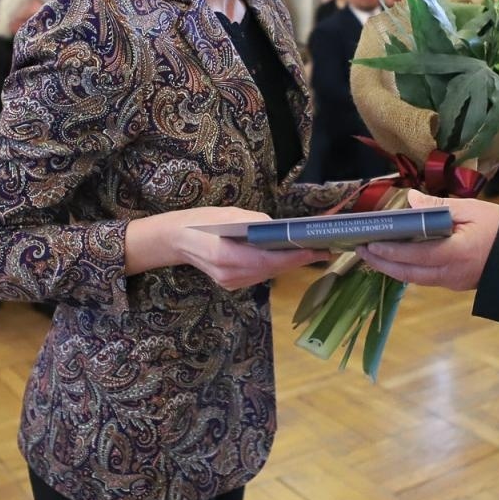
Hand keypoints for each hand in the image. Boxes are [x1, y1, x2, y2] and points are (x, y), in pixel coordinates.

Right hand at [126, 207, 328, 288]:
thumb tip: (279, 229)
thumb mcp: (229, 214)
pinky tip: (287, 257)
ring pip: (267, 274)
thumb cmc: (202, 221)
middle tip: (322, 250)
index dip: (294, 256)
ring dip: (289, 264)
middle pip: (272, 270)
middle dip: (298, 260)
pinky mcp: (231, 285)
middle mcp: (230, 275)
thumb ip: (254, 223)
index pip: (268, 259)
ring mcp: (230, 283)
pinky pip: (259, 276)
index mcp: (226, 256)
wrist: (175, 239)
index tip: (316, 250)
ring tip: (311, 252)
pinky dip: (274, 266)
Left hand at [355, 189, 498, 290]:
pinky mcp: (454, 284)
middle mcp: (452, 273)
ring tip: (372, 254)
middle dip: (382, 262)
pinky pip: (424, 279)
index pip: (417, 255)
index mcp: (458, 253)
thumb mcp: (472, 209)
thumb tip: (410, 199)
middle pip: (409, 273)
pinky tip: (395, 259)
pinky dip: (406, 269)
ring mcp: (453, 282)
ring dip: (391, 268)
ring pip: (415, 279)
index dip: (392, 250)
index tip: (371, 243)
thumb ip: (439, 207)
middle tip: (361, 250)